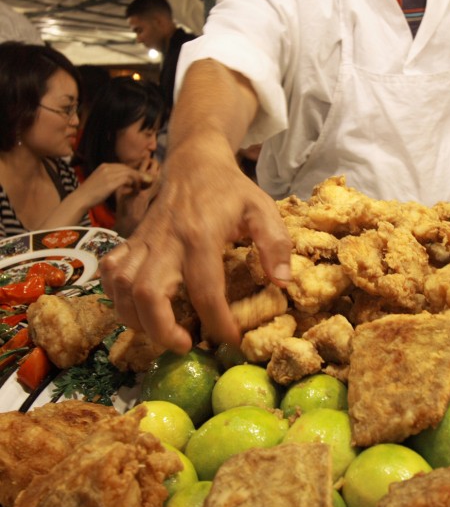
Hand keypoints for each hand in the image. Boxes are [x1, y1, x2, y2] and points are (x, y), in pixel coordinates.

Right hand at [79, 162, 148, 206]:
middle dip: (137, 175)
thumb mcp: (100, 182)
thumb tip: (122, 182)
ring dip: (138, 180)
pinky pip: (129, 179)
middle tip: (143, 183)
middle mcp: (107, 167)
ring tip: (140, 188)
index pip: (123, 166)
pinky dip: (134, 184)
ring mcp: (109, 174)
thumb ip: (110, 179)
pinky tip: (135, 191)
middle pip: (128, 168)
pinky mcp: (111, 182)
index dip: (132, 173)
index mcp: (104, 166)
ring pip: (130, 172)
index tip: (137, 181)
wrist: (80, 199)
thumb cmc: (90, 194)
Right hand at [100, 134, 292, 353]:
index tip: (231, 340)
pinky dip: (114, 295)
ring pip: (122, 286)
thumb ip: (275, 243)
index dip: (218, 323)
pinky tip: (134, 308)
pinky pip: (110, 270)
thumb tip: (282, 282)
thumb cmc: (231, 189)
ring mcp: (145, 240)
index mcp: (202, 235)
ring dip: (135, 318)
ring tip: (160, 332)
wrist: (194, 162)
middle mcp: (167, 240)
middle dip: (161, 330)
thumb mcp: (262, 208)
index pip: (205, 290)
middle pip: (148, 294)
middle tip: (184, 345)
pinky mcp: (132, 240)